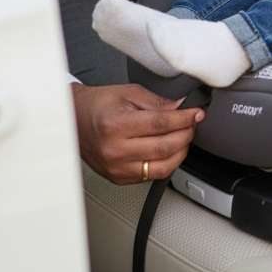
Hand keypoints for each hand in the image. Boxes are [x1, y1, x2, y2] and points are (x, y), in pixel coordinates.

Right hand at [71, 82, 204, 185]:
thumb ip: (158, 102)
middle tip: (193, 123)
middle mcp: (115, 150)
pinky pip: (152, 176)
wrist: (74, 121)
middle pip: (165, 147)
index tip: (197, 113)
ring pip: (162, 167)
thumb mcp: (129, 93)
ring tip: (184, 137)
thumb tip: (183, 108)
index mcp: (116, 125)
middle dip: (186, 134)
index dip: (185, 119)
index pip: (161, 124)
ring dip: (181, 151)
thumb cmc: (99, 105)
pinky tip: (170, 150)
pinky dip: (167, 163)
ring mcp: (117, 168)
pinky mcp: (119, 178)